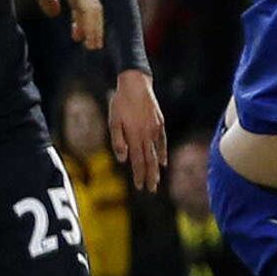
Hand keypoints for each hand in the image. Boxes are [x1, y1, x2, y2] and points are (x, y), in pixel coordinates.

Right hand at [20, 0, 104, 48]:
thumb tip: (54, 13)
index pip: (83, 7)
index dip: (82, 23)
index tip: (78, 37)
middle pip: (93, 11)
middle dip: (93, 29)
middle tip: (91, 46)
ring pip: (94, 12)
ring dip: (94, 29)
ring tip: (92, 45)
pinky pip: (87, 8)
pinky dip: (89, 22)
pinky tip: (86, 34)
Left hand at [108, 69, 168, 189]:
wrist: (136, 84)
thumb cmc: (120, 102)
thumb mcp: (113, 121)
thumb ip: (118, 140)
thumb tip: (123, 159)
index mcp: (134, 136)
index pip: (137, 161)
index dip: (138, 175)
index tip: (140, 186)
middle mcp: (147, 135)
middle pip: (149, 160)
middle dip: (149, 176)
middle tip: (151, 190)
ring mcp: (155, 129)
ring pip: (156, 153)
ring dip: (156, 168)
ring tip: (157, 180)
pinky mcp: (159, 123)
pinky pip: (162, 142)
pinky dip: (163, 153)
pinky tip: (163, 162)